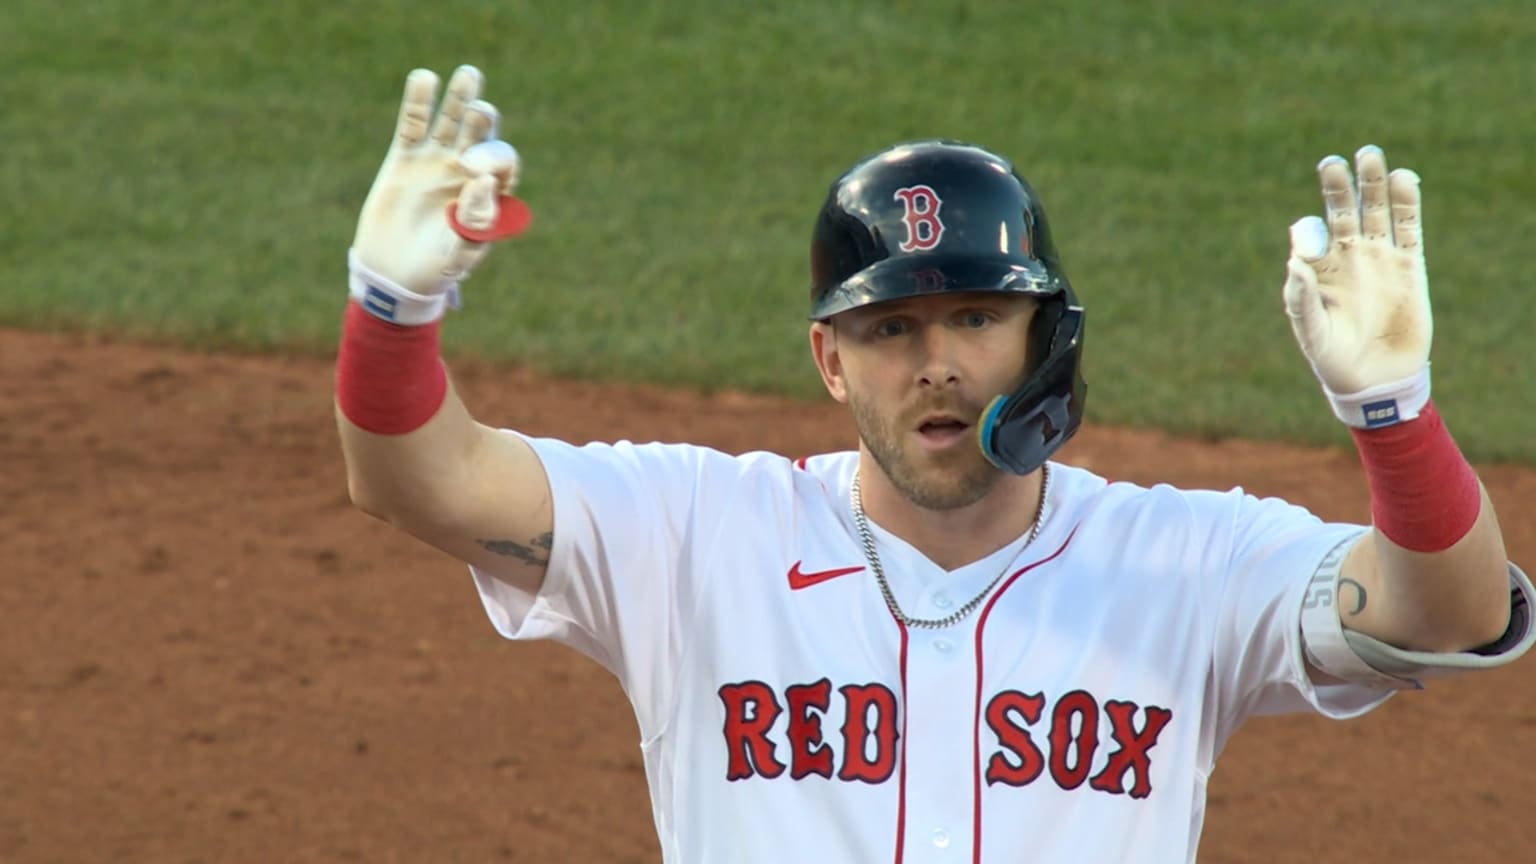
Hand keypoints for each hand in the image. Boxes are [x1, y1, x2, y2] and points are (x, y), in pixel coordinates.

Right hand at [352, 65, 526, 296]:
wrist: (394, 275)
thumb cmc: (435, 270)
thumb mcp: (459, 254)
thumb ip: (475, 222)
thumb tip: (483, 180)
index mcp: (490, 195)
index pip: (502, 166)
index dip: (494, 162)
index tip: (473, 172)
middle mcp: (467, 172)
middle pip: (482, 136)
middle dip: (484, 121)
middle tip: (481, 111)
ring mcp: (436, 161)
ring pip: (451, 122)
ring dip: (460, 99)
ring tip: (470, 75)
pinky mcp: (405, 158)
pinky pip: (414, 125)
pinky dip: (419, 103)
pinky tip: (424, 78)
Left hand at [1282, 146, 1430, 400]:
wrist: (1375, 379)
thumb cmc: (1333, 358)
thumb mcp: (1311, 332)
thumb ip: (1301, 299)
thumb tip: (1295, 263)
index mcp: (1318, 268)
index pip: (1311, 234)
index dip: (1309, 231)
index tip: (1312, 243)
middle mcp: (1347, 256)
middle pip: (1343, 210)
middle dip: (1340, 186)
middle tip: (1335, 161)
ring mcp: (1379, 257)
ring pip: (1377, 211)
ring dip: (1374, 184)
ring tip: (1370, 155)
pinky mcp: (1409, 265)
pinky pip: (1408, 228)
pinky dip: (1406, 204)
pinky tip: (1404, 179)